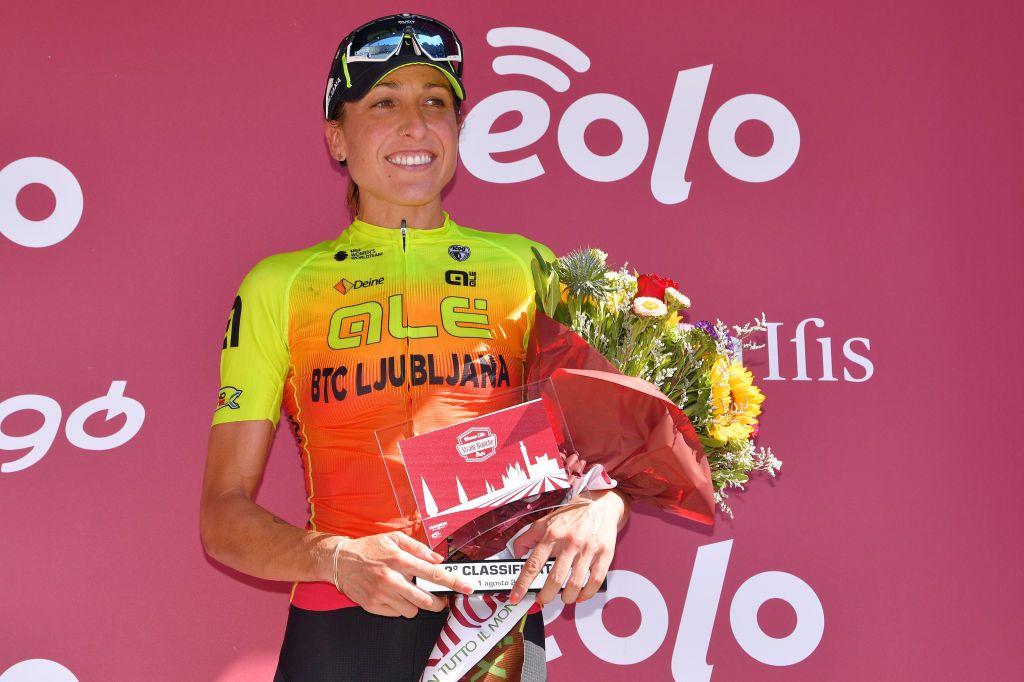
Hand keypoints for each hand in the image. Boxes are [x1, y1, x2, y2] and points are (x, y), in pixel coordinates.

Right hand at [335, 531, 472, 617]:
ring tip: (409, 592)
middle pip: (426, 600)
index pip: (433, 573)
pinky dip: (400, 607)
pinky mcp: (373, 607)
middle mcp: (391, 579)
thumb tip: (438, 559)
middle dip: (438, 603)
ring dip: (416, 604)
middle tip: (440, 599)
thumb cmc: (369, 548)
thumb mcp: (394, 539)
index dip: (453, 582)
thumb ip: (419, 548)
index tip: (467, 587)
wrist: (340, 561)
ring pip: (411, 610)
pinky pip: (397, 614)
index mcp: (399, 559)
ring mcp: (381, 595)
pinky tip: (395, 595)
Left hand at [509, 489, 626, 605]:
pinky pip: (595, 581)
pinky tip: (580, 595)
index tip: (516, 597)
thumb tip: (517, 554)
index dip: (522, 584)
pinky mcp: (604, 554)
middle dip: (545, 595)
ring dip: (566, 597)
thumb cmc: (572, 515)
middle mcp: (570, 542)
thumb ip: (528, 537)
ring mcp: (588, 549)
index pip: (533, 564)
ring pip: (574, 583)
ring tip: (563, 597)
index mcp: (552, 533)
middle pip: (554, 578)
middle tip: (542, 599)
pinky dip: (586, 593)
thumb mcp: (545, 521)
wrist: (601, 504)